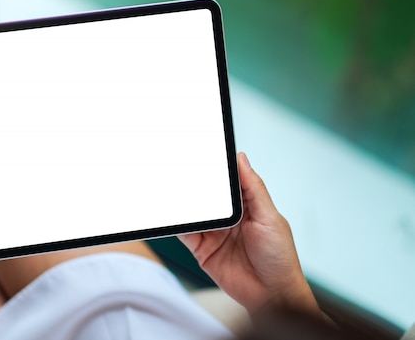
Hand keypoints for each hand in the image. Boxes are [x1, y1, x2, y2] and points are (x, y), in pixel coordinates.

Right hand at [179, 153, 319, 316]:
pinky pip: (185, 233)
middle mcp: (228, 218)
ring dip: (183, 203)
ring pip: (193, 212)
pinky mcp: (202, 249)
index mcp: (247, 205)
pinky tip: (171, 216)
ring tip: (171, 190)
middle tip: (181, 171)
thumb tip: (242, 159)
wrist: (272, 297)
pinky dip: (176, 224)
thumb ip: (253, 188)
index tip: (204, 154)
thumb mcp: (270, 217)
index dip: (216, 169)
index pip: (227, 182)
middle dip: (194, 185)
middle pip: (206, 195)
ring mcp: (214, 233)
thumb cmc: (280, 258)